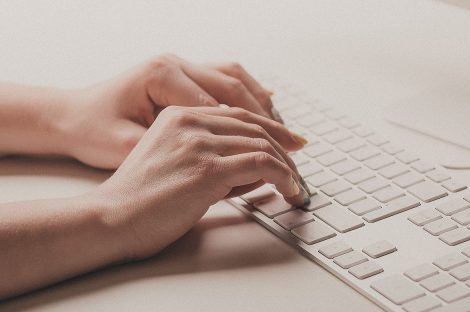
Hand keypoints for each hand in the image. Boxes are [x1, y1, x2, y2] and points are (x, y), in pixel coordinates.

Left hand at [58, 53, 302, 168]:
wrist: (68, 114)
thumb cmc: (92, 130)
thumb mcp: (128, 147)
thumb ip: (177, 153)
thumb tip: (223, 167)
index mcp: (161, 75)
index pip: (220, 105)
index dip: (251, 134)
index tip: (274, 158)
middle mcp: (175, 62)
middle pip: (236, 87)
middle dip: (269, 118)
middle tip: (296, 145)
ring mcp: (181, 64)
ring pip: (237, 77)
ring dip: (265, 104)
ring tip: (287, 131)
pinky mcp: (184, 72)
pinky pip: (227, 77)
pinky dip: (251, 93)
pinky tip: (268, 110)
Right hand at [89, 105, 308, 258]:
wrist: (112, 218)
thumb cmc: (141, 200)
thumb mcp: (176, 162)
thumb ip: (213, 156)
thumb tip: (257, 168)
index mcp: (179, 115)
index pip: (239, 115)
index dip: (271, 127)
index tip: (291, 141)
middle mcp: (190, 122)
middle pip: (254, 126)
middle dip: (285, 147)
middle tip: (299, 167)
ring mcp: (200, 143)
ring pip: (262, 144)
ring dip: (287, 166)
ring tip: (295, 185)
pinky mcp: (208, 168)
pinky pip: (261, 164)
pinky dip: (283, 176)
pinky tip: (288, 189)